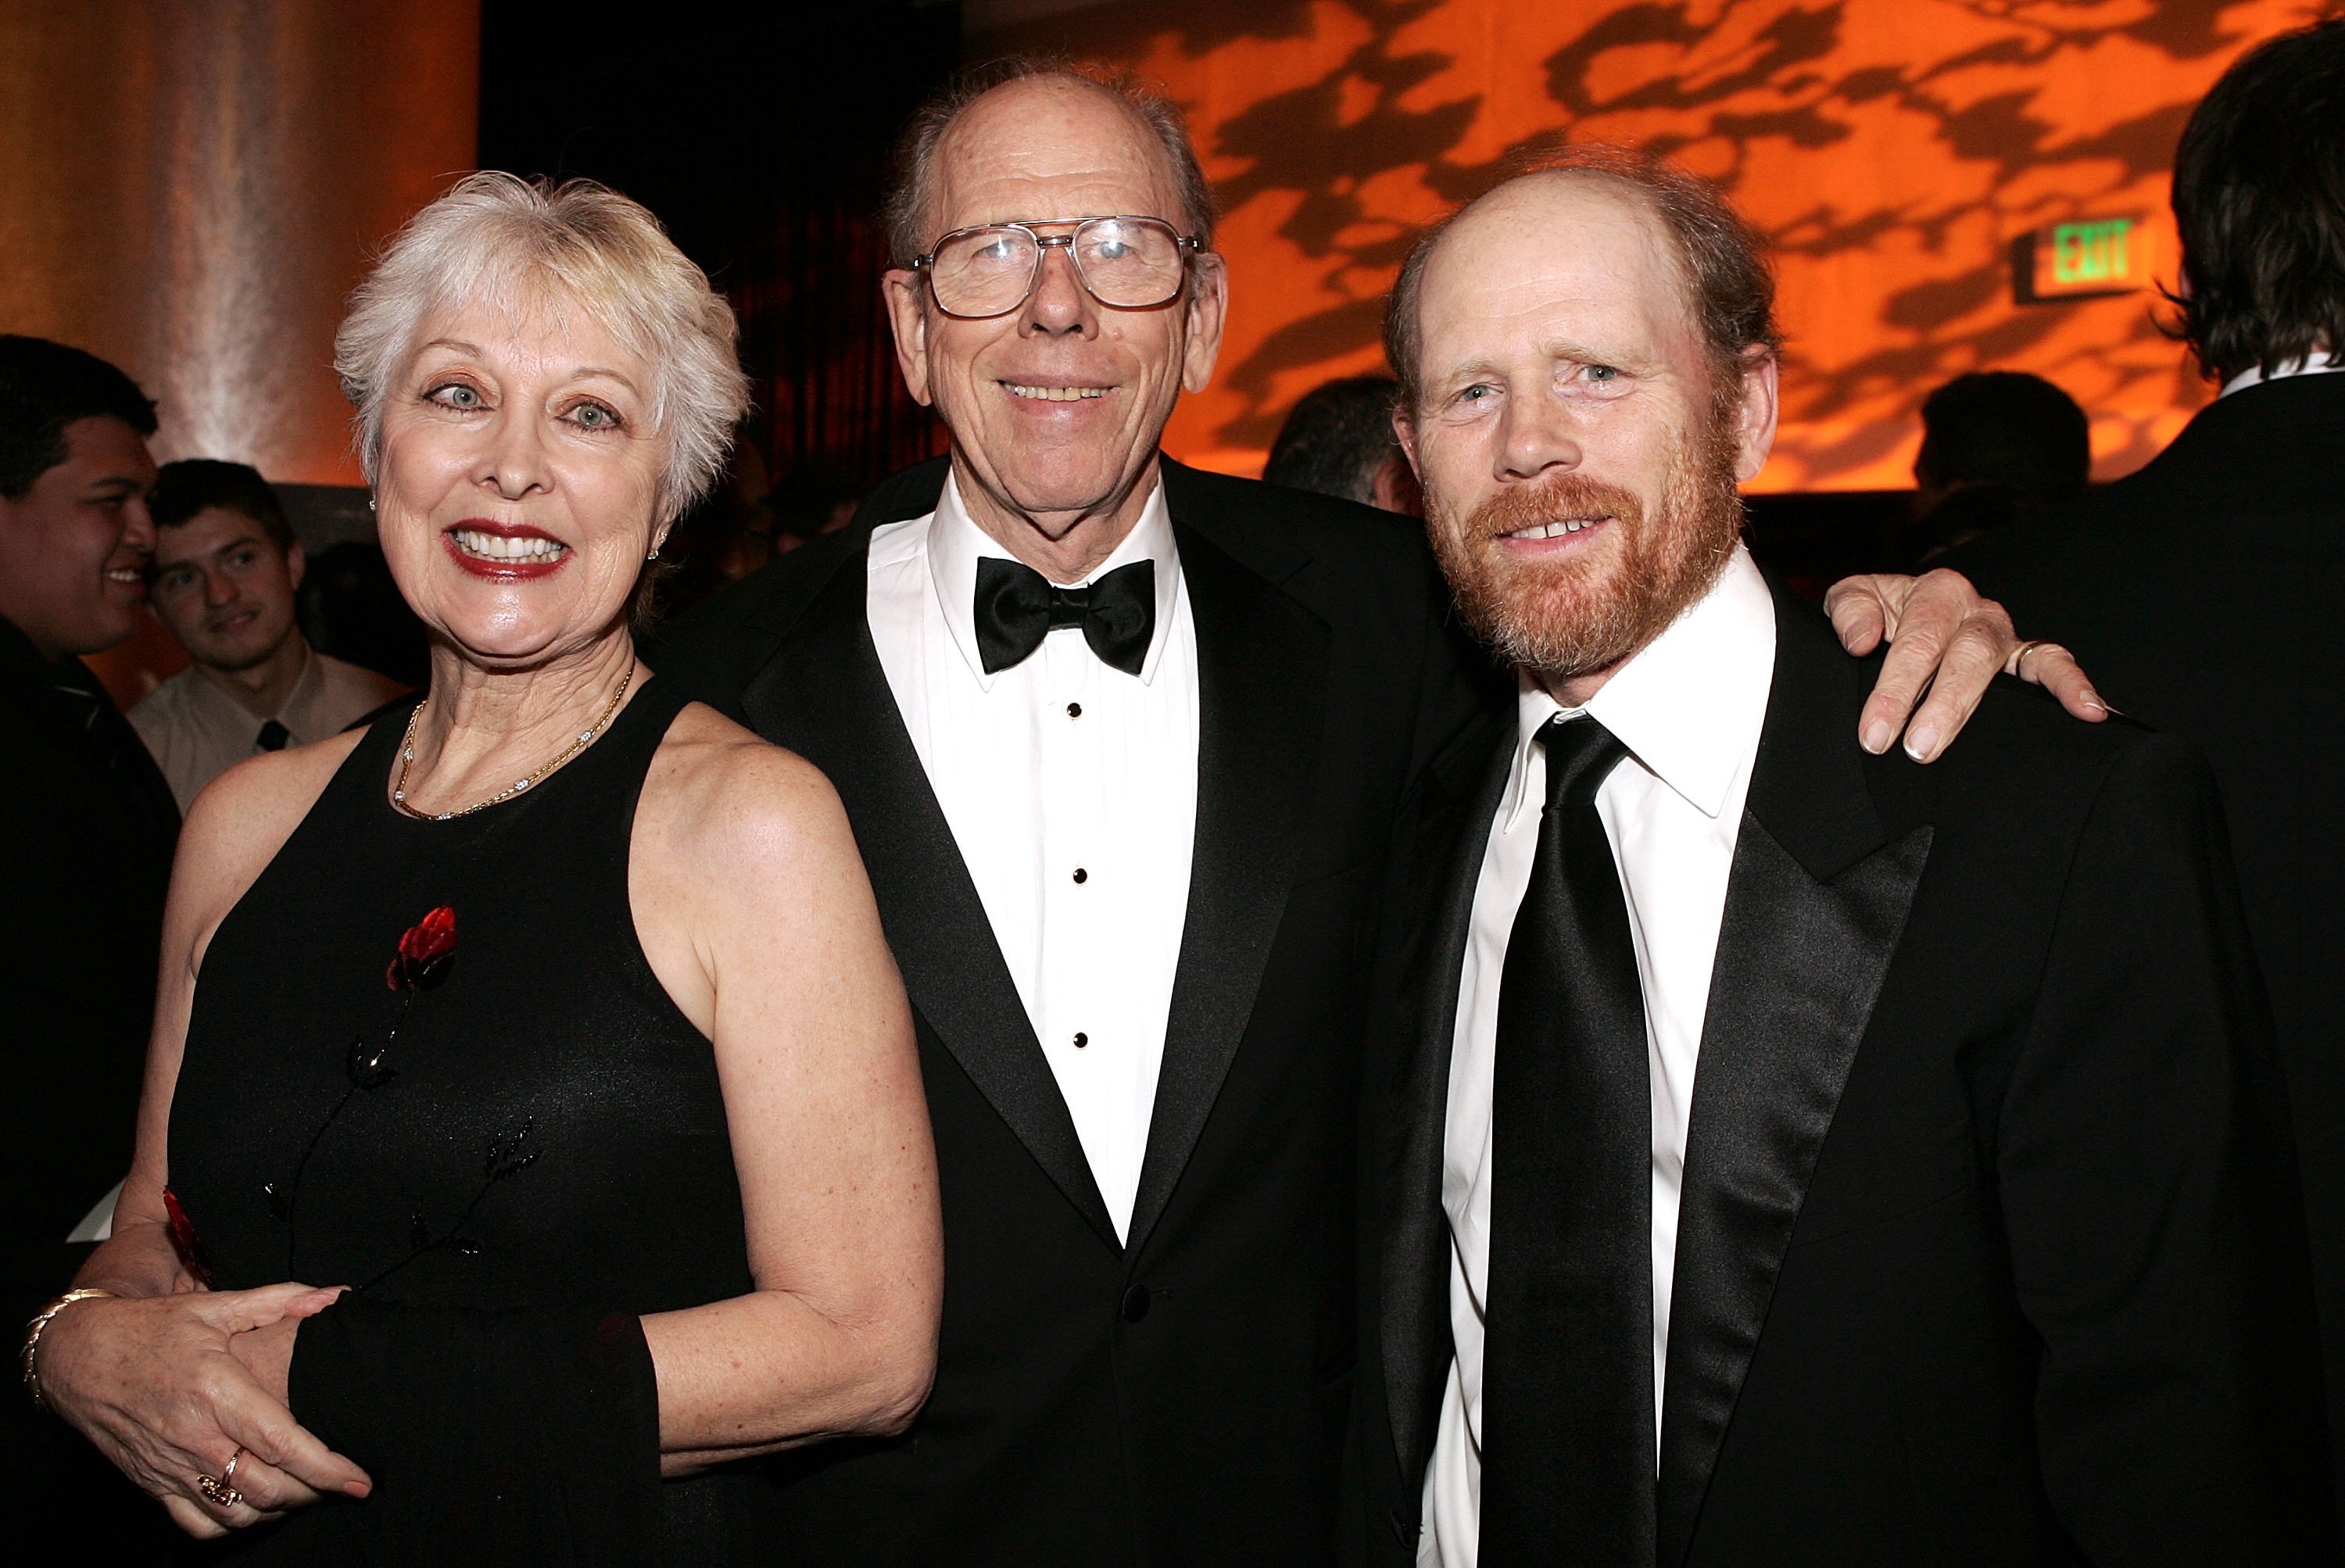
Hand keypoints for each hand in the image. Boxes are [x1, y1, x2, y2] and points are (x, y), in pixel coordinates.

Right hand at [37, 1282, 372, 1537]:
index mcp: (218, 1391)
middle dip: (313, 1493)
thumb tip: (333, 1295)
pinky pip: (197, 1524)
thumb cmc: (152, 1329)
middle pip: (268, 1487)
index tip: (360, 1479)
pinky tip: (255, 1507)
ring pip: (237, 1512)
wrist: (80, 1355)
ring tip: (304, 1492)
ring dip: (278, 1510)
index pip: (284, 1444)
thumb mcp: (215, 1307)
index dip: (327, 1468)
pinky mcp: (152, 1483)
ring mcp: (172, 1466)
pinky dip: (233, 1524)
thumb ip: (279, 1301)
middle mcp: (195, 1436)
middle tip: (339, 1483)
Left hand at [1826, 568, 2108, 761]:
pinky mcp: (2024, 657)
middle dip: (1940, 705)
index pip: (1918, 641)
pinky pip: (2053, 665)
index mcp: (1936, 592)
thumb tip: (1862, 641)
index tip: (1875, 733)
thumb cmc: (1877, 613)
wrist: (1897, 620)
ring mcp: (2004, 635)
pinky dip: (2074, 685)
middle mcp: (1976, 610)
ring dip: (1976, 707)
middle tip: (1917, 748)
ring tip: (1956, 746)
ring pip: (2000, 665)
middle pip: (1965, 655)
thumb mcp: (1853, 598)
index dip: (1895, 689)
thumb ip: (1850, 610)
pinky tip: (2091, 711)